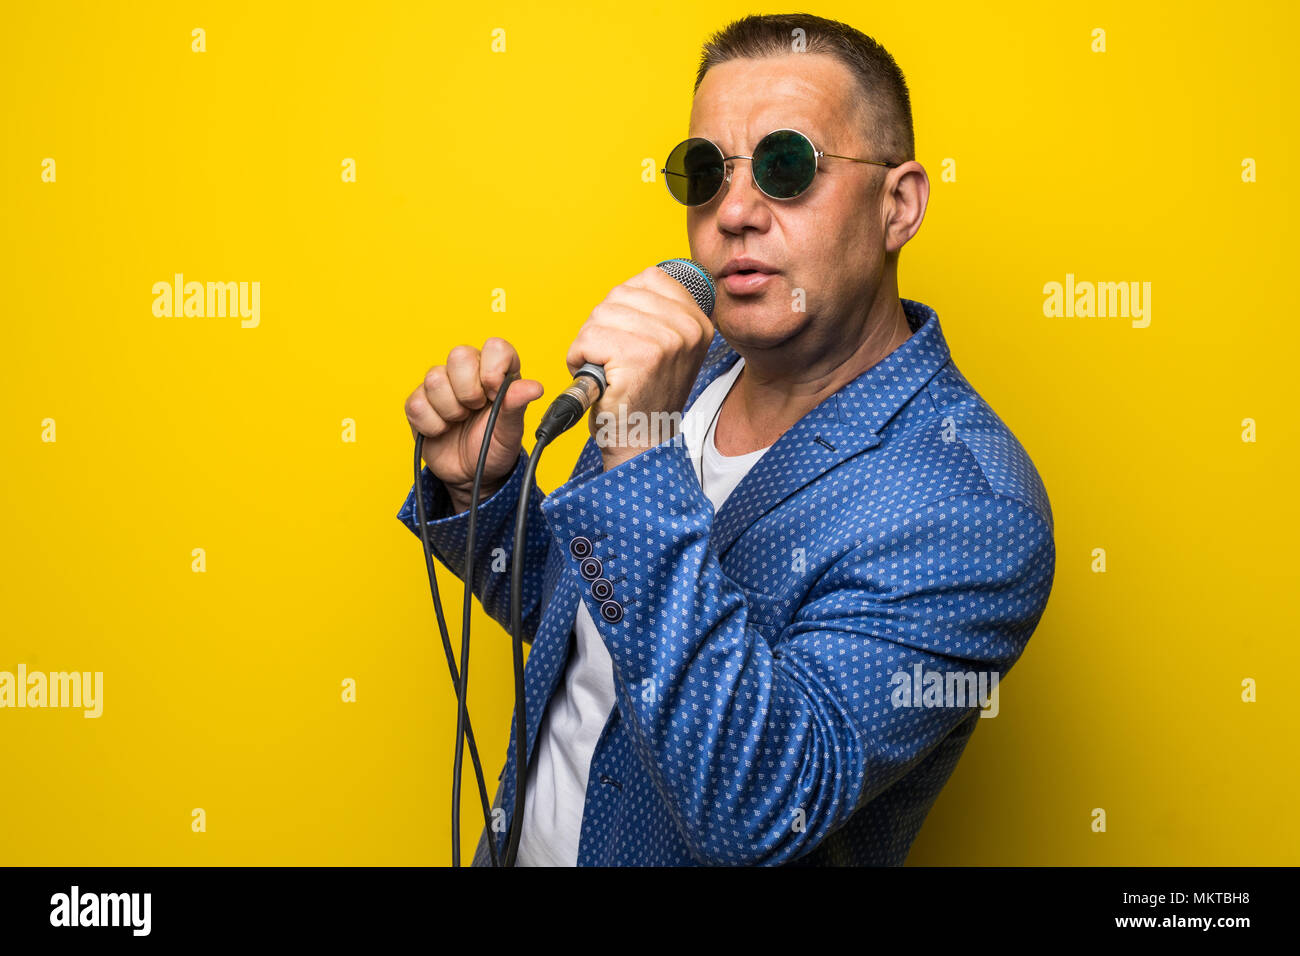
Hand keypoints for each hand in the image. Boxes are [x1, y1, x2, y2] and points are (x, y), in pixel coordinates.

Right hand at [405, 338, 544, 510]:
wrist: (471, 475)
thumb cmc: (493, 447)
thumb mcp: (511, 430)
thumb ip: (518, 405)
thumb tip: (535, 388)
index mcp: (496, 370)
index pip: (495, 347)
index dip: (493, 370)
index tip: (495, 395)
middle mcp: (468, 372)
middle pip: (459, 355)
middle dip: (469, 391)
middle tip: (476, 410)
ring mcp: (441, 386)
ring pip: (434, 378)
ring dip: (450, 410)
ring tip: (460, 422)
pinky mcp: (419, 403)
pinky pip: (416, 404)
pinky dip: (432, 425)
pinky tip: (443, 430)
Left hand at [566, 266, 713, 470]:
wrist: (641, 443)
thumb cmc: (645, 397)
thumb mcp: (668, 348)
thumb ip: (658, 311)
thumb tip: (631, 285)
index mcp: (697, 321)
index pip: (648, 279)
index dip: (624, 308)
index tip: (631, 341)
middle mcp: (687, 328)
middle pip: (619, 295)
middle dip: (603, 327)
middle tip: (616, 362)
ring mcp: (664, 342)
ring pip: (599, 316)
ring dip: (590, 345)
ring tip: (609, 371)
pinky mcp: (637, 358)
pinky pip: (587, 339)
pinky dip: (580, 359)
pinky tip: (600, 379)